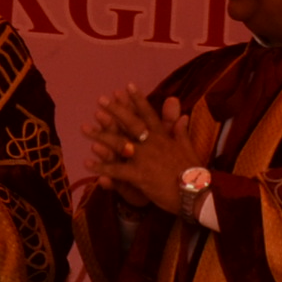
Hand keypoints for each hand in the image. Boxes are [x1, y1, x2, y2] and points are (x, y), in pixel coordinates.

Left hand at [92, 95, 216, 214]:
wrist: (196, 194)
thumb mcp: (189, 148)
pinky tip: (87, 163)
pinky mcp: (139, 176)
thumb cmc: (194, 173)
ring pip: (119, 144)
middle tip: (101, 99)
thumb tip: (183, 115)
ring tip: (84, 128)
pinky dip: (101, 167)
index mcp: (164, 137)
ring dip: (100, 135)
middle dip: (115, 110)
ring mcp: (144, 159)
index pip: (149, 114)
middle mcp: (152, 144)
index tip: (127, 86)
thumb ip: (181, 131)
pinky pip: (116, 170)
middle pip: (131, 123)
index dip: (138, 99)